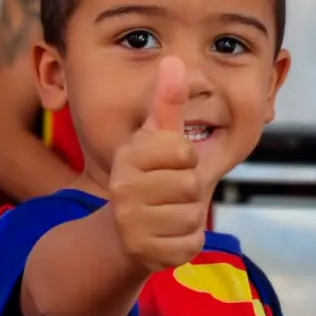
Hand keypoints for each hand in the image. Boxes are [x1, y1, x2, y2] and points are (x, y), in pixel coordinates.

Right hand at [107, 56, 206, 272]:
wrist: (122, 232)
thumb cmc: (149, 176)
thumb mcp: (156, 138)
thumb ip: (167, 103)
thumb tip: (174, 60)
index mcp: (129, 156)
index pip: (184, 151)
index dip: (185, 158)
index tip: (167, 163)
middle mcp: (123, 189)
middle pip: (191, 185)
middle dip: (188, 190)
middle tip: (168, 192)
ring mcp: (131, 224)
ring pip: (193, 215)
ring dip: (188, 216)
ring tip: (166, 213)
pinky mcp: (146, 254)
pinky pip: (191, 245)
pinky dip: (186, 242)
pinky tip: (165, 236)